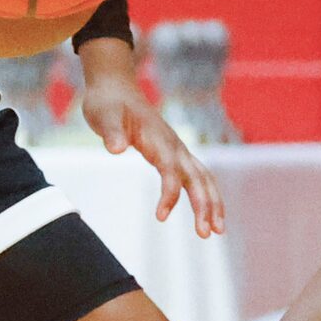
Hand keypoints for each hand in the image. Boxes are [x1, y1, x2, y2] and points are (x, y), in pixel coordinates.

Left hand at [77, 51, 225, 238]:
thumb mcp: (103, 116)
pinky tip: (208, 214)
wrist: (116, 86)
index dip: (169, 194)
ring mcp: (177, 149)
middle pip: (197, 178)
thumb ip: (112, 132)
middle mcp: (174, 146)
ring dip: (212, 203)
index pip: (170, 171)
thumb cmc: (107, 102)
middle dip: (205, 206)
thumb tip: (116, 149)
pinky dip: (207, 195)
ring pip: (203, 178)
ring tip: (217, 231)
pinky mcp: (175, 153)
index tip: (161, 216)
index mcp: (158, 139)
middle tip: (205, 234)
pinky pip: (197, 176)